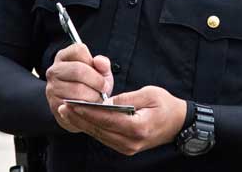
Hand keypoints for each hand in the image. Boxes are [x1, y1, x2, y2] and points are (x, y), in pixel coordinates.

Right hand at [45, 43, 112, 131]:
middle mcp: (55, 70)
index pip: (78, 50)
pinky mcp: (54, 104)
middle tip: (104, 89)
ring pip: (76, 89)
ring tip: (97, 99)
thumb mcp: (100, 72)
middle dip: (96, 81)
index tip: (101, 73)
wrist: (80, 109)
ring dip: (92, 96)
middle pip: (77, 70)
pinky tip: (89, 107)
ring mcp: (52, 87)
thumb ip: (103, 64)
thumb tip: (99, 61)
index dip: (93, 62)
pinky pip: (73, 105)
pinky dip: (85, 107)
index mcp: (65, 56)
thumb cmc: (91, 86)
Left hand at [57, 85, 186, 154]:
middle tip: (63, 106)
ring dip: (83, 123)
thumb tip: (105, 100)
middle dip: (80, 117)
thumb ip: (126, 98)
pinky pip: (104, 137)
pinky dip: (92, 127)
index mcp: (138, 127)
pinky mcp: (125, 147)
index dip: (88, 111)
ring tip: (67, 111)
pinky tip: (81, 119)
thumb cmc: (165, 105)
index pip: (107, 119)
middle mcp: (131, 142)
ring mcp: (127, 147)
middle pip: (99, 129)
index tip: (73, 103)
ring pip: (99, 135)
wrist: (178, 123)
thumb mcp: (148, 94)